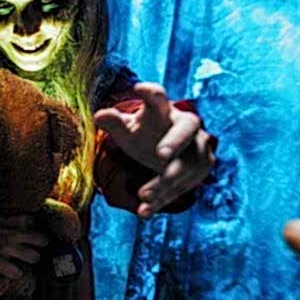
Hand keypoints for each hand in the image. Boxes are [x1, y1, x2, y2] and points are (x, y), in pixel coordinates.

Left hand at [93, 82, 214, 217]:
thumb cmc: (145, 134)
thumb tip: (98, 115)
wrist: (167, 151)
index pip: (158, 98)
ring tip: (142, 195)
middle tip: (161, 156)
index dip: (151, 93)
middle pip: (186, 129)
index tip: (139, 87)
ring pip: (186, 164)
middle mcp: (186, 125)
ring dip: (166, 181)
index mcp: (163, 110)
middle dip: (175, 142)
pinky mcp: (201, 169)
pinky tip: (144, 211)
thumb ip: (115, 123)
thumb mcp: (127, 130)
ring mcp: (198, 147)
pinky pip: (184, 185)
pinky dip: (164, 200)